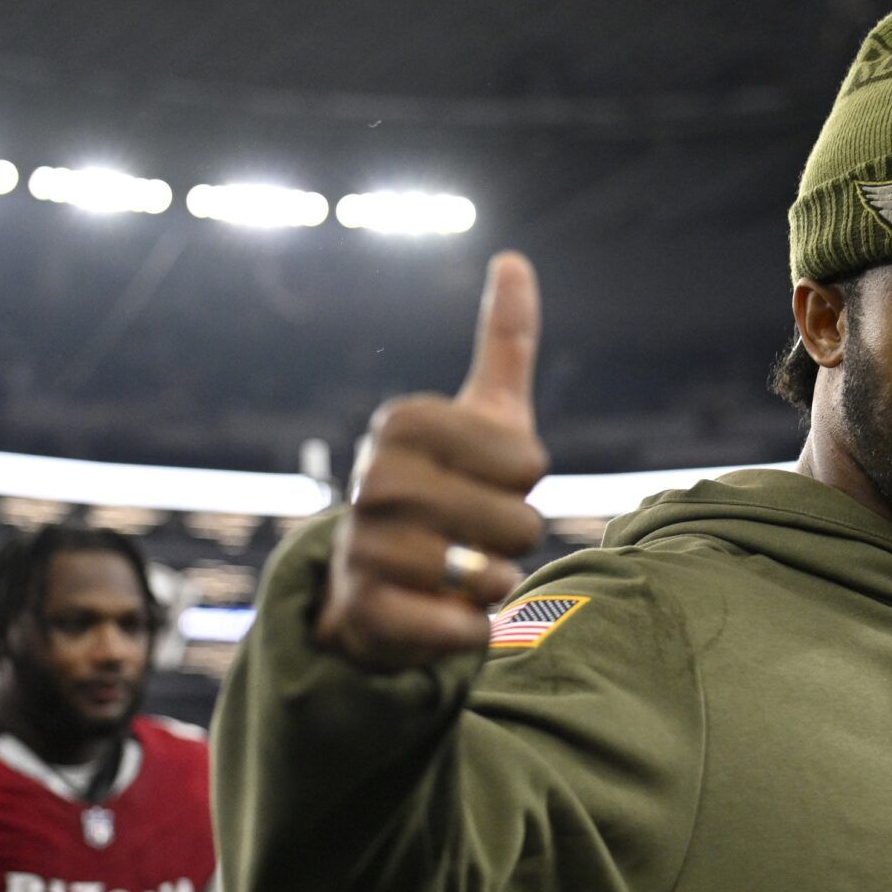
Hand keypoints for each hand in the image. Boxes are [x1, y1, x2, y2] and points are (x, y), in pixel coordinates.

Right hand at [315, 252, 547, 670]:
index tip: (487, 478)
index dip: (525, 482)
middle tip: (473, 533)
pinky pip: (462, 629)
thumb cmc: (451, 490)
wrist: (381, 585)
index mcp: (404, 422)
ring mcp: (363, 544)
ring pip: (492, 578)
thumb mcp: (486, 417)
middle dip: (514, 539)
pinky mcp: (365, 611)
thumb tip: (514, 261)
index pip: (528, 463)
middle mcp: (375, 478)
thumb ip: (504, 344)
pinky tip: (440, 613)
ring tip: (454, 570)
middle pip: (519, 524)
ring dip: (491, 585)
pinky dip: (470, 630)